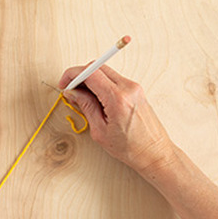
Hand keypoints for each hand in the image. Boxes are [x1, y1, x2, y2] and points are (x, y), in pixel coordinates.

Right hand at [58, 64, 174, 177]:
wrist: (154, 152)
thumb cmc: (130, 147)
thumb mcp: (100, 131)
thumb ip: (86, 107)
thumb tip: (72, 93)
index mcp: (118, 98)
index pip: (90, 72)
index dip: (73, 75)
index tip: (64, 84)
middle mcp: (128, 88)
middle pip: (97, 67)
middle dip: (80, 75)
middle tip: (70, 90)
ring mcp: (134, 87)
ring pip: (105, 72)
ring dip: (90, 80)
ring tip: (82, 98)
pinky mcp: (136, 90)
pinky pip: (113, 79)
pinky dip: (100, 84)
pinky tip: (95, 99)